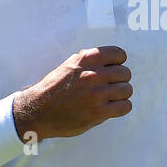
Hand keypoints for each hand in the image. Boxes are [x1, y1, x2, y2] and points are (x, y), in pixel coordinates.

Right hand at [13, 46, 132, 140]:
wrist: (39, 111)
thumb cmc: (54, 88)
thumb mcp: (69, 65)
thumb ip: (89, 61)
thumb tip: (111, 60)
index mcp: (86, 59)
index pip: (119, 54)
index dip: (118, 63)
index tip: (113, 70)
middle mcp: (92, 74)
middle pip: (125, 73)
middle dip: (120, 80)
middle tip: (111, 87)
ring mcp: (96, 94)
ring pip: (127, 90)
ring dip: (121, 95)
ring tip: (110, 98)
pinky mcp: (98, 112)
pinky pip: (125, 106)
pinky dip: (121, 107)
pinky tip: (112, 108)